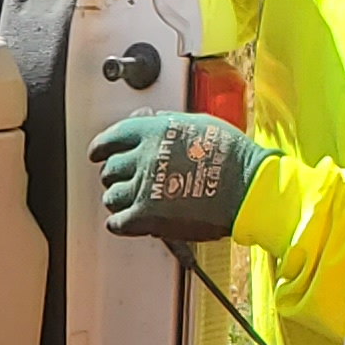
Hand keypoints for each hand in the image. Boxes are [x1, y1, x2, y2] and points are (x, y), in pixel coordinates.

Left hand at [94, 112, 266, 243]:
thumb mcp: (197, 124)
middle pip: (110, 169)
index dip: (101, 147)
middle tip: (126, 180)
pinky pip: (117, 222)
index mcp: (153, 131)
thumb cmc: (231, 155)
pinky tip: (129, 221)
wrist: (247, 186)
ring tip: (132, 201)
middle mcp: (143, 157)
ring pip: (111, 196)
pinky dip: (120, 222)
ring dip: (119, 199)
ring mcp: (143, 187)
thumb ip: (165, 124)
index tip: (97, 153)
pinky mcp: (146, 217)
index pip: (112, 138)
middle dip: (116, 175)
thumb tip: (146, 121)